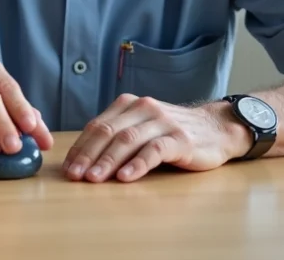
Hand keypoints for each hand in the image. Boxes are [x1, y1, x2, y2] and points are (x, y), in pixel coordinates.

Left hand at [62, 94, 250, 182]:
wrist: (216, 128)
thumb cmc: (172, 133)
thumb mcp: (141, 127)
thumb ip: (118, 135)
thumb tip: (83, 157)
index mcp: (128, 104)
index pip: (97, 125)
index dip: (80, 147)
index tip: (67, 167)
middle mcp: (143, 108)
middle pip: (108, 132)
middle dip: (88, 155)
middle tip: (74, 175)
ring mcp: (162, 122)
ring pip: (128, 140)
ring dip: (107, 161)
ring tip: (93, 178)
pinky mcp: (180, 139)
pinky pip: (154, 150)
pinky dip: (137, 164)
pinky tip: (125, 177)